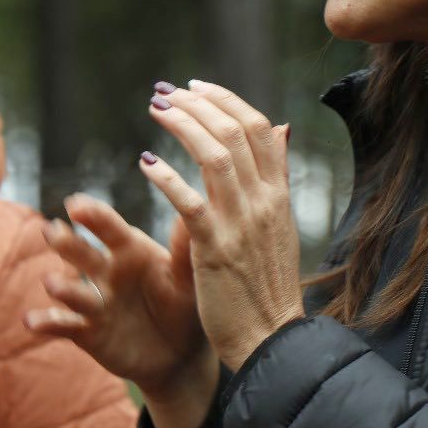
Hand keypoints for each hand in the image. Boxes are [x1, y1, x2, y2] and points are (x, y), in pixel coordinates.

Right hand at [23, 193, 217, 427]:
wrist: (181, 355)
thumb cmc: (185, 305)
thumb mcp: (188, 278)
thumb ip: (184, 249)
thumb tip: (189, 211)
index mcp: (130, 250)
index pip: (109, 229)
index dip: (93, 216)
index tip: (76, 204)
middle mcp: (107, 272)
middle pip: (83, 254)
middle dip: (67, 243)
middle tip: (52, 230)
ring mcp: (95, 302)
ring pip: (72, 290)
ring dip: (60, 286)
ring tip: (52, 283)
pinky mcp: (87, 332)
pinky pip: (65, 325)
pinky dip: (47, 322)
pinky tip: (31, 321)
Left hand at [144, 80, 303, 369]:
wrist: (271, 340)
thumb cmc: (267, 285)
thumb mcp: (280, 226)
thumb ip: (275, 179)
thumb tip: (281, 129)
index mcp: (280, 195)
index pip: (260, 128)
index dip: (227, 99)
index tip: (196, 86)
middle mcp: (264, 202)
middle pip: (235, 132)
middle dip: (197, 104)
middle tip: (165, 93)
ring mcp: (241, 224)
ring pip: (214, 155)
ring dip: (181, 126)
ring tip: (155, 111)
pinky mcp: (215, 249)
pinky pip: (188, 201)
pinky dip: (166, 176)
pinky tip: (146, 163)